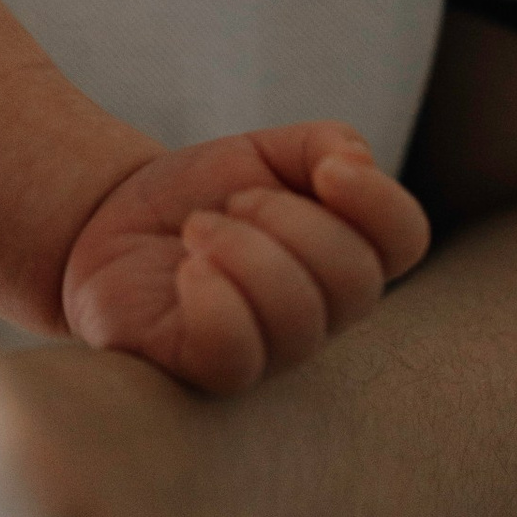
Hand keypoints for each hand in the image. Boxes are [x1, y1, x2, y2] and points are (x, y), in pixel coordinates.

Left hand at [63, 121, 429, 395]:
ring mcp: (269, 353)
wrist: (110, 222)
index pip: (405, 238)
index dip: (378, 200)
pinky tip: (187, 272)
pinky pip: (234, 349)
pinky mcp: (207, 370)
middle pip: (354, 278)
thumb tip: (355, 162)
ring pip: (296, 314)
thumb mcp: (261, 151)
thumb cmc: (199, 195)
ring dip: (239, 248)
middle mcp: (320, 315)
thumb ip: (320, 145)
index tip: (327, 170)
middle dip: (285, 218)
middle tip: (232, 203)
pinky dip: (211, 295)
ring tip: (198, 231)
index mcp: (343, 256)